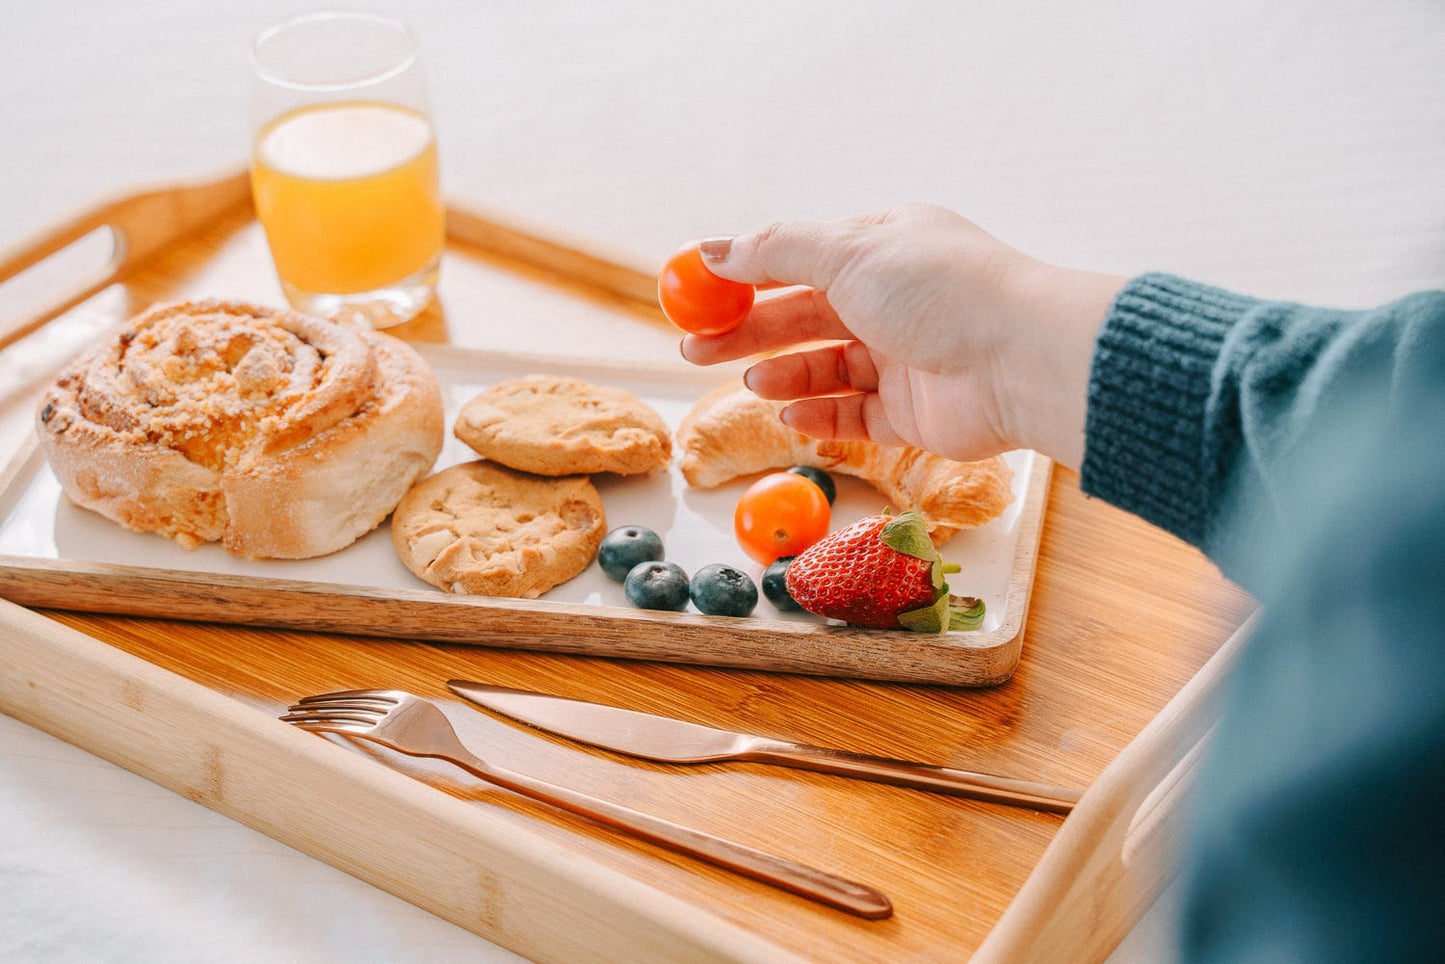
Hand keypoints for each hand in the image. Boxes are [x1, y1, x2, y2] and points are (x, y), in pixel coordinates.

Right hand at [678, 203, 1124, 468]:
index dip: (744, 275)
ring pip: (824, 368)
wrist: (1021, 360)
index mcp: (883, 247)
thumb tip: (714, 249)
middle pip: (802, 316)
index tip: (695, 293)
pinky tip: (790, 414)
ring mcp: (904, 358)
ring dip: (782, 374)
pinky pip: (853, 415)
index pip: (800, 258)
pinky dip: (818, 415)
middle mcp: (894, 300)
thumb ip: (776, 251)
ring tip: (751, 382)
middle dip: (747, 333)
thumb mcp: (849, 251)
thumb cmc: (942, 291)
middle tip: (692, 349)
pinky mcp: (913, 413)